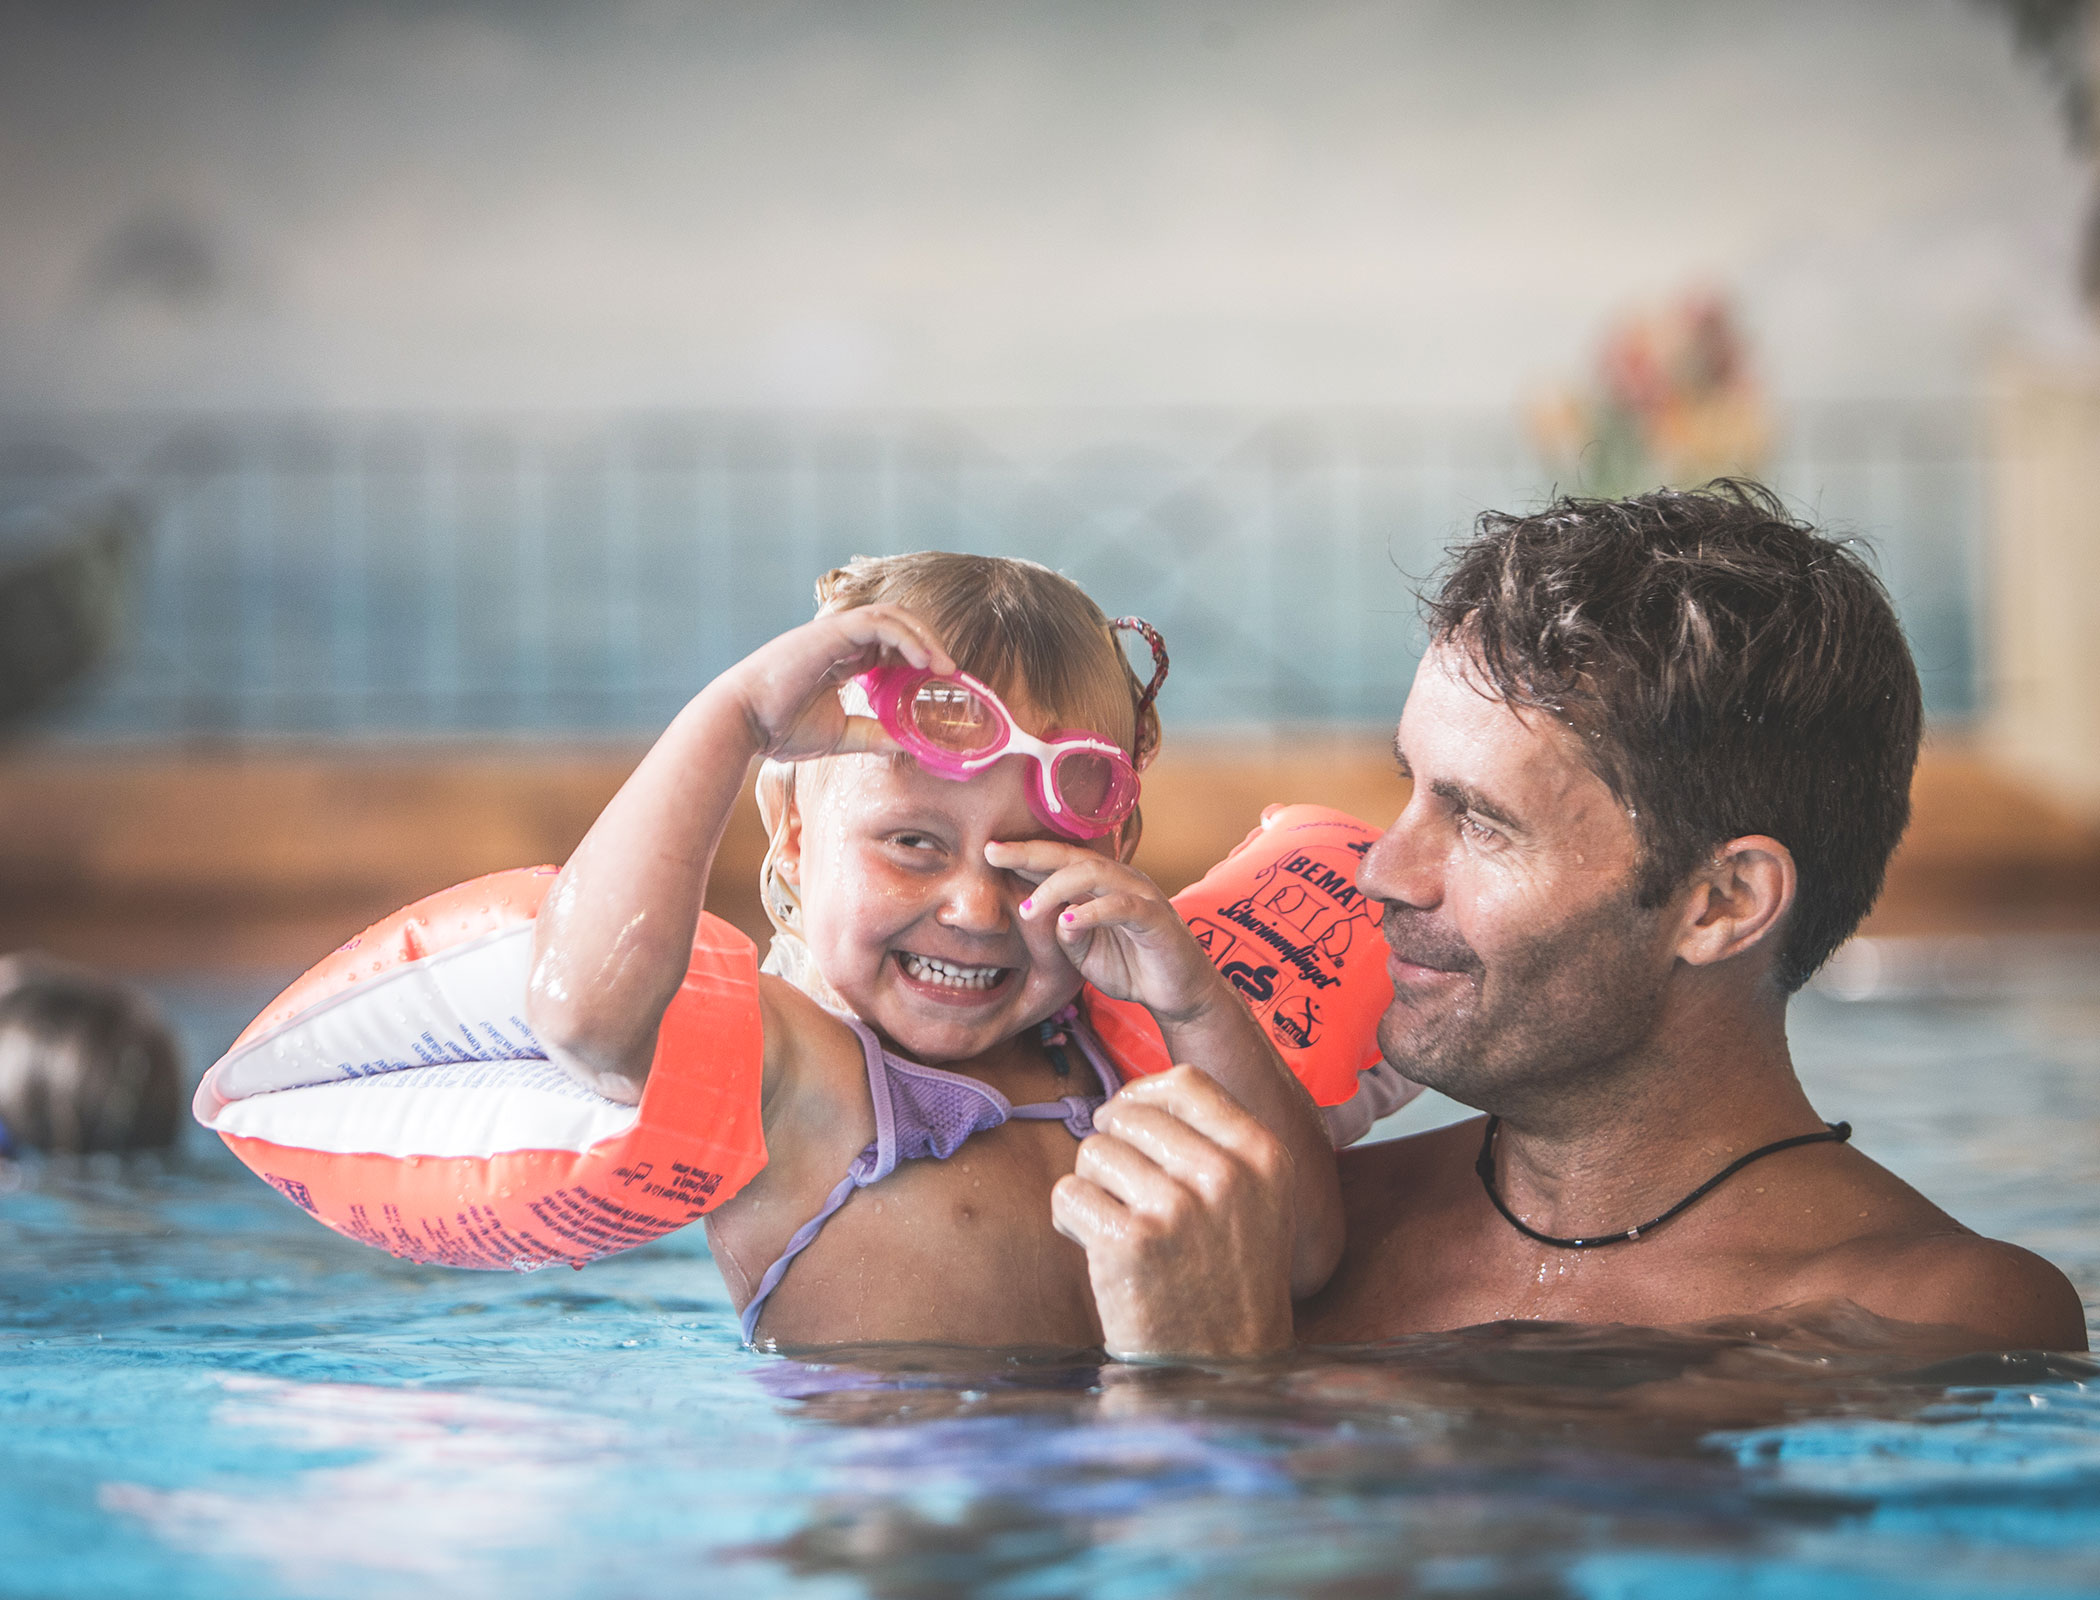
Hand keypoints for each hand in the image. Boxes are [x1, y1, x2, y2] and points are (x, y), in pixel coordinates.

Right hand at [724, 604, 953, 760]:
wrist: (741, 724)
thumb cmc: (779, 729)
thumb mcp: (840, 735)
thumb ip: (873, 735)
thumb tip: (909, 745)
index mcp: (840, 659)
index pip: (890, 645)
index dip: (919, 658)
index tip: (941, 683)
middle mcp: (839, 640)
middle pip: (897, 625)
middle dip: (928, 644)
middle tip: (951, 673)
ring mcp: (834, 632)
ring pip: (892, 616)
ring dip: (924, 637)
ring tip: (944, 667)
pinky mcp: (830, 632)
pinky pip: (879, 622)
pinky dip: (907, 637)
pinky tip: (924, 661)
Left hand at [989, 840, 1225, 1024]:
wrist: (1178, 994)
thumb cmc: (1131, 967)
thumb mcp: (1083, 954)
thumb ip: (1062, 935)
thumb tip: (1046, 916)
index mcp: (1101, 884)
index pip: (1058, 861)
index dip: (1024, 855)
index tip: (988, 851)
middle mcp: (1120, 880)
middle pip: (1071, 856)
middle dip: (1030, 853)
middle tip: (994, 854)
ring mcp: (1140, 895)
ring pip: (1094, 873)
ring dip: (1056, 887)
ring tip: (1029, 908)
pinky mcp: (1156, 918)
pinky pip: (1122, 907)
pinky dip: (1092, 912)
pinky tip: (1068, 922)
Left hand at [1052, 1067, 1296, 1360]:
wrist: (1218, 1369)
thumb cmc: (1225, 1279)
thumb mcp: (1254, 1199)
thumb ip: (1212, 1141)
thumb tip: (1136, 1095)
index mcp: (1261, 1156)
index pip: (1184, 1083)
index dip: (1141, 1097)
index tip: (1130, 1125)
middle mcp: (1225, 1175)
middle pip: (1126, 1114)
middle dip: (1112, 1151)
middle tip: (1128, 1198)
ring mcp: (1177, 1208)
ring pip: (1092, 1152)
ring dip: (1093, 1189)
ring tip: (1122, 1230)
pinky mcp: (1130, 1242)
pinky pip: (1068, 1194)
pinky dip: (1072, 1222)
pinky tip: (1103, 1253)